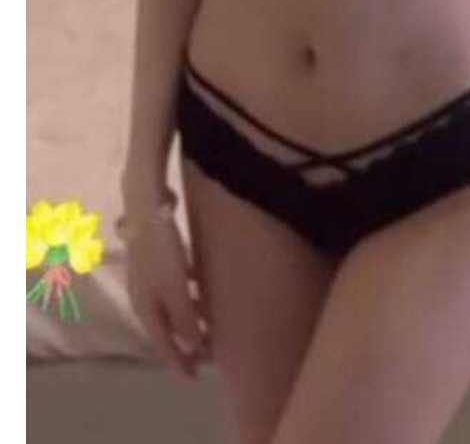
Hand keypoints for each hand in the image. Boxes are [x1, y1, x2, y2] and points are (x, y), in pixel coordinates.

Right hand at [123, 212, 210, 381]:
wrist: (146, 208)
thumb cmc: (161, 252)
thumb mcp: (176, 290)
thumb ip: (185, 320)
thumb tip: (195, 349)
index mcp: (145, 310)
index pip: (163, 346)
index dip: (179, 363)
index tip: (196, 377)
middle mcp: (143, 298)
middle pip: (167, 328)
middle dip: (186, 342)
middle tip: (207, 353)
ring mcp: (148, 279)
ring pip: (172, 307)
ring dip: (189, 318)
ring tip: (209, 322)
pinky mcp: (156, 260)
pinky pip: (175, 287)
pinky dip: (188, 294)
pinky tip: (202, 287)